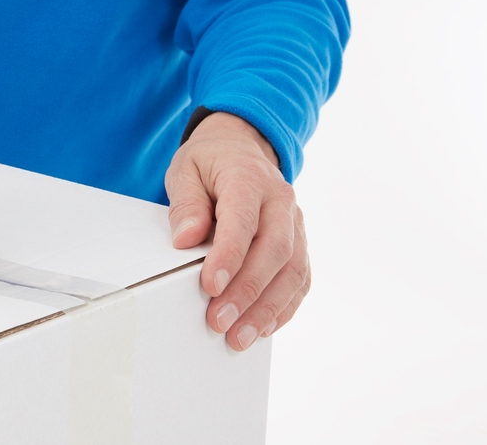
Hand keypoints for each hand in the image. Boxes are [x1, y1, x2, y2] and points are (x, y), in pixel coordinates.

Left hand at [165, 112, 308, 350]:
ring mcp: (296, 224)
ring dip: (267, 309)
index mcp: (250, 179)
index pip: (244, 220)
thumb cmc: (210, 162)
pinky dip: (283, 308)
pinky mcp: (299, 244)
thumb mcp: (185, 170)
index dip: (229, 256)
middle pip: (275, 251)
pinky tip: (261, 328)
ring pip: (294, 271)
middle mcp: (281, 202)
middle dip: (247, 291)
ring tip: (239, 338)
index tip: (209, 286)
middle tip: (219, 321)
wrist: (242, 148)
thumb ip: (186, 203)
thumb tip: (186, 238)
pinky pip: (300, 280)